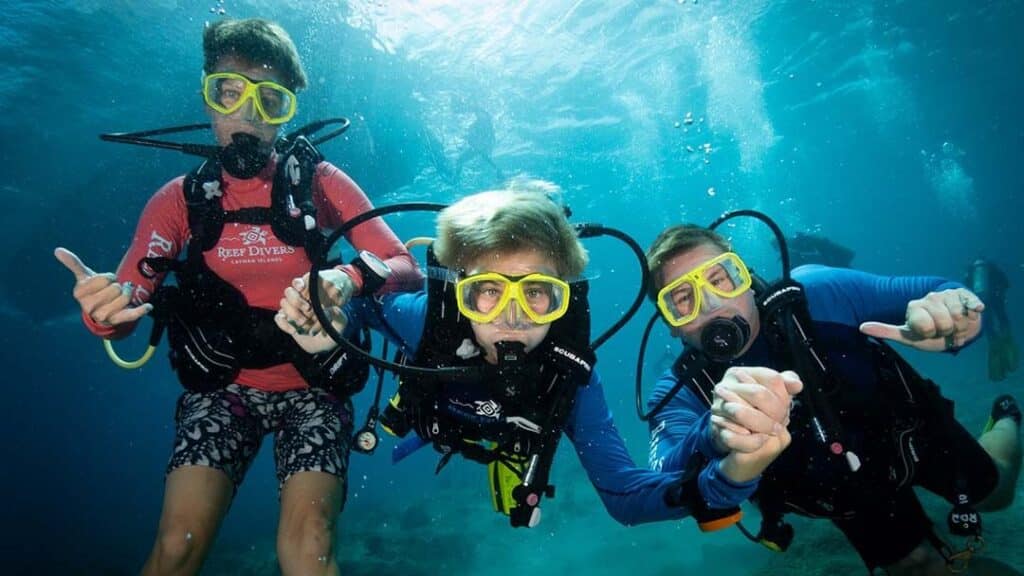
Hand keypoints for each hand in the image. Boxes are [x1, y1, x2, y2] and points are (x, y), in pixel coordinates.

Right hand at [55, 247, 151, 326]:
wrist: (101, 311)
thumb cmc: (93, 290)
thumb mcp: (84, 276)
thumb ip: (73, 263)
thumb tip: (57, 250)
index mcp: (79, 294)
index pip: (105, 278)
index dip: (109, 277)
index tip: (104, 283)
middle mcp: (89, 307)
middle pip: (116, 288)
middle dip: (118, 285)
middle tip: (112, 291)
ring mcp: (103, 316)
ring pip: (125, 297)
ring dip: (128, 292)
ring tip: (121, 295)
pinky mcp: (117, 321)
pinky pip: (131, 315)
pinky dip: (141, 310)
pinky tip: (148, 306)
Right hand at [276, 271, 352, 353]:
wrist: (326, 341)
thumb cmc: (334, 326)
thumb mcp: (341, 320)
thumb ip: (338, 315)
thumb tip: (329, 310)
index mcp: (312, 293)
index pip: (300, 282)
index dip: (299, 284)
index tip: (302, 288)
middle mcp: (300, 298)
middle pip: (289, 292)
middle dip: (297, 301)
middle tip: (309, 309)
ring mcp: (292, 309)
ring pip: (283, 303)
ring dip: (293, 313)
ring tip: (305, 322)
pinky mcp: (287, 320)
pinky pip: (279, 318)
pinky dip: (284, 324)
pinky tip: (294, 330)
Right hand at [709, 367, 801, 454]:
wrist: (728, 429)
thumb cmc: (751, 407)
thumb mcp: (768, 392)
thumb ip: (785, 384)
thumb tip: (796, 385)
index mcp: (739, 373)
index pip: (772, 379)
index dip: (784, 396)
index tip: (786, 407)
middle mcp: (725, 386)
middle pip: (758, 394)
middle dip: (775, 412)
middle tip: (780, 423)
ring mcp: (719, 406)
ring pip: (743, 413)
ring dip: (763, 426)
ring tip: (771, 432)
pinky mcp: (716, 428)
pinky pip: (735, 435)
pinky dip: (751, 441)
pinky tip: (759, 439)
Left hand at [860, 288, 983, 351]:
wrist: (951, 326)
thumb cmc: (927, 332)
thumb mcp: (907, 335)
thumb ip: (886, 331)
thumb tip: (861, 327)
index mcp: (914, 306)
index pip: (926, 326)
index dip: (930, 333)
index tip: (927, 332)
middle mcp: (929, 297)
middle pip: (945, 323)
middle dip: (947, 332)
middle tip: (943, 330)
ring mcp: (947, 295)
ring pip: (959, 316)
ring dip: (961, 327)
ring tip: (954, 326)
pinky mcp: (964, 295)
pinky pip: (972, 303)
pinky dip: (975, 309)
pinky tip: (975, 311)